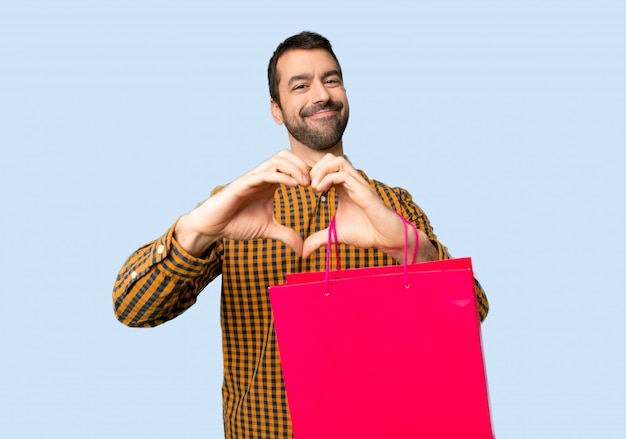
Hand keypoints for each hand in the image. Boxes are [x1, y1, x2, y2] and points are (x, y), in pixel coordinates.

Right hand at [175, 150, 310, 256]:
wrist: (214, 226)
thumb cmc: (237, 223)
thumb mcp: (268, 229)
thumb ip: (286, 235)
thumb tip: (303, 250)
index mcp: (270, 183)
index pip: (291, 166)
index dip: (308, 172)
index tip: (320, 186)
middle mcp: (263, 176)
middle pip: (287, 156)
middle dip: (304, 165)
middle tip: (314, 183)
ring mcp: (253, 178)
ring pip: (278, 160)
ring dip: (295, 168)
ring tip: (306, 183)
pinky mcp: (244, 183)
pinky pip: (265, 173)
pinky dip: (282, 176)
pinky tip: (294, 185)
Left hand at [302, 154, 433, 261]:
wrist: (386, 239)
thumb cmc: (366, 233)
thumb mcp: (335, 235)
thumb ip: (318, 239)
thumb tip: (303, 252)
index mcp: (343, 188)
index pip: (325, 167)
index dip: (311, 173)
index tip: (303, 189)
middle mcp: (350, 182)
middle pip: (330, 157)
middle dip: (314, 168)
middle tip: (307, 186)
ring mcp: (357, 184)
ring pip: (337, 160)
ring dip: (320, 170)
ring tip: (314, 187)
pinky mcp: (363, 190)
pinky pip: (343, 174)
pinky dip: (327, 178)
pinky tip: (320, 191)